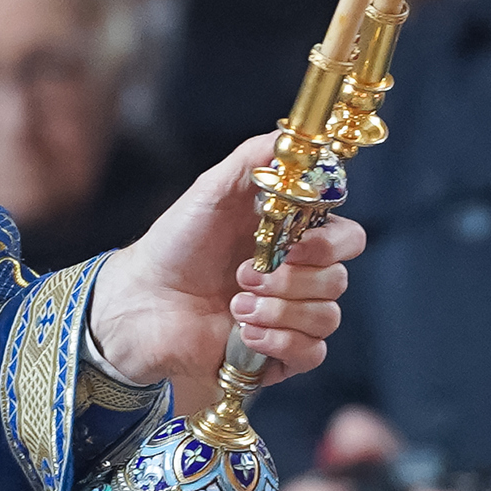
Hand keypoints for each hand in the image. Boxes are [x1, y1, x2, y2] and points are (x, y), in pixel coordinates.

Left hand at [84, 133, 362, 407]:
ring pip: (327, 317)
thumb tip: (293, 137)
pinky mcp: (279, 354)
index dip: (328, 243)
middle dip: (290, 279)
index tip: (293, 242)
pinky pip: (312, 353)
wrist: (142, 301)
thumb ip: (254, 159)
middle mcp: (299, 276)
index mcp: (295, 237)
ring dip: (280, 311)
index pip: (348, 240)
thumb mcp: (211, 189)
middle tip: (243, 275)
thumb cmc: (176, 244)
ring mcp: (290, 316)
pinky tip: (242, 333)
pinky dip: (279, 342)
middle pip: (338, 280)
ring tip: (236, 306)